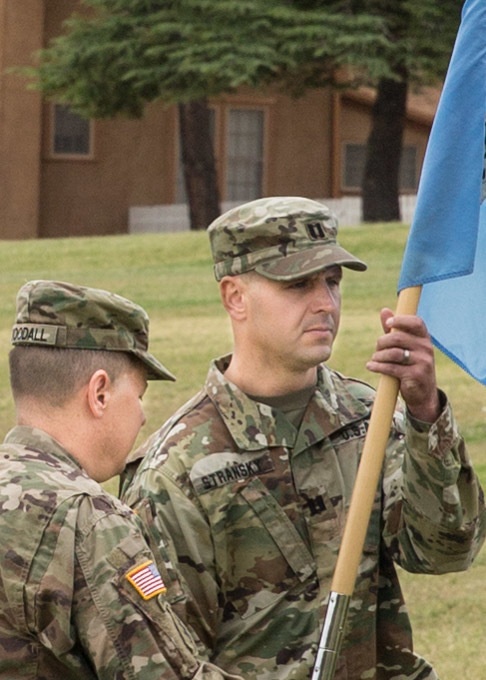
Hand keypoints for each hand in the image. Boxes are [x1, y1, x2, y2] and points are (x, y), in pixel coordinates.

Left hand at [366, 308, 440, 422]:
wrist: (423, 394)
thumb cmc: (411, 365)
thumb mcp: (405, 347)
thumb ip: (394, 330)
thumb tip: (384, 310)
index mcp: (425, 338)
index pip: (416, 322)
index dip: (401, 320)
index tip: (387, 324)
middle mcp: (427, 348)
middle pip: (398, 338)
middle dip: (382, 342)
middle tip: (377, 349)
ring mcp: (423, 362)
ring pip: (393, 353)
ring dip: (379, 356)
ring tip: (374, 359)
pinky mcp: (415, 376)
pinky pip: (392, 368)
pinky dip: (378, 366)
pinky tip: (371, 366)